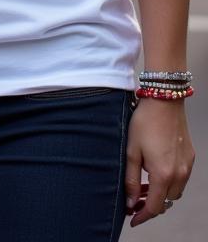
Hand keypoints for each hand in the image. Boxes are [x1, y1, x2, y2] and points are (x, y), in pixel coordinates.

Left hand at [125, 99, 194, 226]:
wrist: (164, 101)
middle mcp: (179, 174)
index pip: (154, 206)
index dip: (142, 215)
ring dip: (160, 193)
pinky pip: (181, 179)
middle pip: (166, 201)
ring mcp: (187, 167)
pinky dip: (169, 181)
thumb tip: (130, 200)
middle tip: (134, 199)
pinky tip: (155, 170)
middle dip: (150, 204)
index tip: (132, 219)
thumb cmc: (144, 123)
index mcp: (163, 174)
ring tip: (142, 184)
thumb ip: (130, 178)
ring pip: (175, 192)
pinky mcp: (190, 158)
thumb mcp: (131, 150)